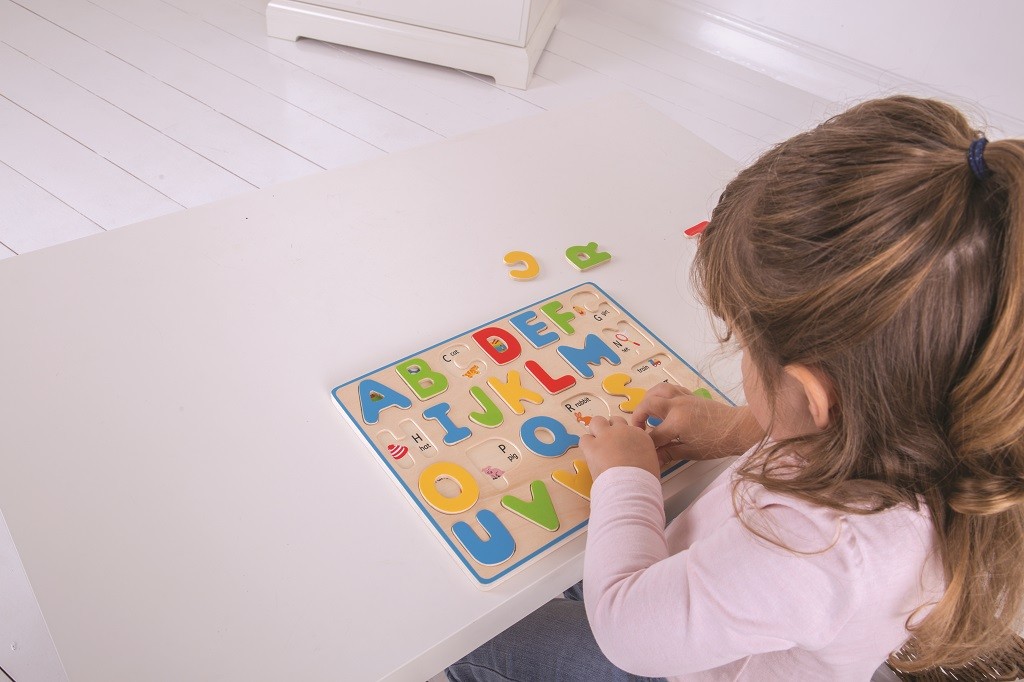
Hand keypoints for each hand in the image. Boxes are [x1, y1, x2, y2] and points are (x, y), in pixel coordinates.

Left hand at [579, 416, 659, 480]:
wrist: (631, 487)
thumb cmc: (644, 479)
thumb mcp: (651, 462)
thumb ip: (642, 454)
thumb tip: (635, 459)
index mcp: (640, 435)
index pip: (629, 428)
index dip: (624, 438)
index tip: (622, 447)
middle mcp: (623, 431)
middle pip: (614, 421)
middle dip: (610, 429)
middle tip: (609, 444)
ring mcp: (606, 436)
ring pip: (597, 422)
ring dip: (596, 432)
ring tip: (597, 447)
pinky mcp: (592, 446)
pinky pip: (584, 438)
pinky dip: (586, 446)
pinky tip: (590, 455)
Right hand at [630, 383, 763, 462]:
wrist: (738, 429)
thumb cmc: (716, 443)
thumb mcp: (691, 452)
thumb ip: (669, 453)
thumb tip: (653, 459)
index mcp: (676, 422)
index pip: (653, 435)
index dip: (647, 446)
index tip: (645, 453)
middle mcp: (677, 406)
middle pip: (647, 404)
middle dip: (637, 417)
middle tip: (638, 429)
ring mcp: (684, 398)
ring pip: (657, 390)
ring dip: (647, 400)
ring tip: (646, 412)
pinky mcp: (691, 395)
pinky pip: (670, 388)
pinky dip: (661, 394)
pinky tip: (662, 404)